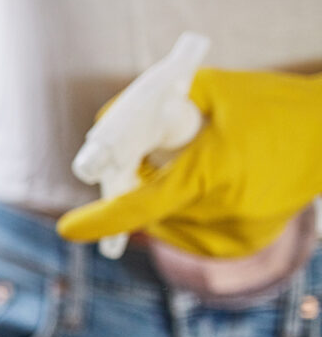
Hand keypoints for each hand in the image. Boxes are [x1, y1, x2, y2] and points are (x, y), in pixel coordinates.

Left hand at [58, 68, 321, 256]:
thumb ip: (151, 107)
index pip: (141, 206)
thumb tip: (107, 125)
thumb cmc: (268, 105)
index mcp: (212, 174)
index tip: (69, 229)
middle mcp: (220, 213)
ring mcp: (231, 236)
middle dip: (138, 185)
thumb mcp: (209, 90)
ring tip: (200, 163)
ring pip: (164, 221)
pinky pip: (186, 229)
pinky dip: (183, 208)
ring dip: (163, 197)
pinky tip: (214, 182)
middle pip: (148, 209)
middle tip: (152, 156)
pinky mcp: (237, 246)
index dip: (101, 220)